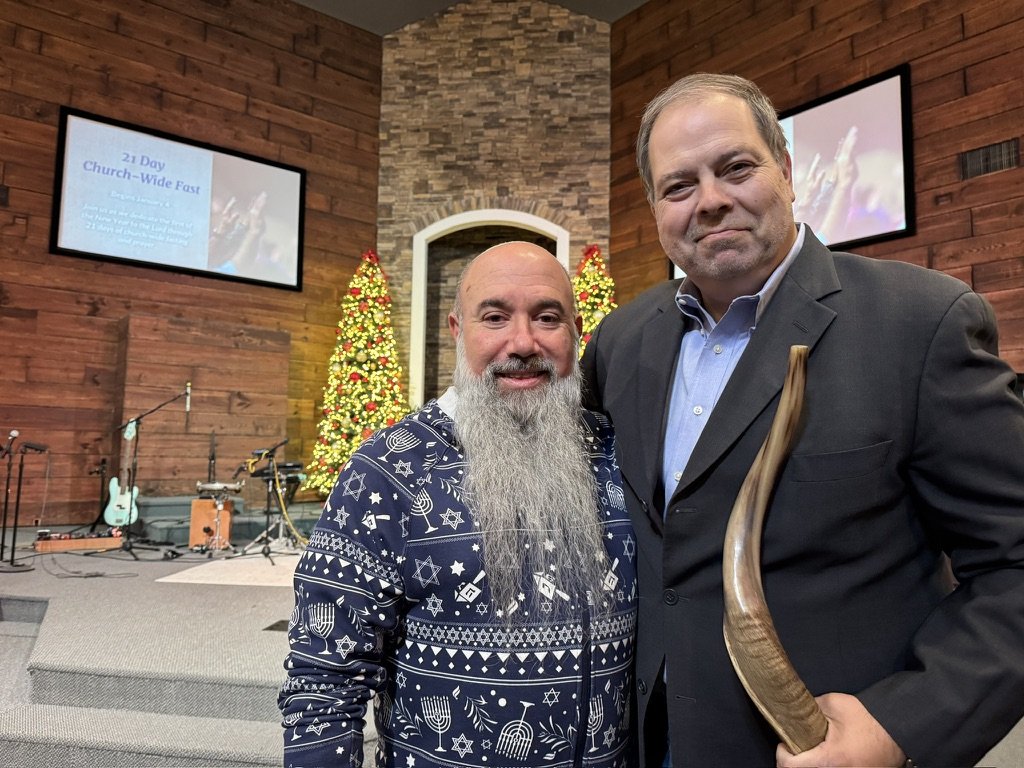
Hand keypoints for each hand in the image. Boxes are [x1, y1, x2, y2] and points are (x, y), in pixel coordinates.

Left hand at [776, 693, 906, 766]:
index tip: (786, 741)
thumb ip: (809, 709)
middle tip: (797, 746)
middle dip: (795, 761)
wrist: (897, 732)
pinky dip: (823, 766)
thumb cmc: (868, 719)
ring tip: (812, 751)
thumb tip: (793, 712)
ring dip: (809, 764)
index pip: (788, 766)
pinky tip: (826, 757)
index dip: (783, 752)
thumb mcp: (833, 704)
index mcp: (829, 760)